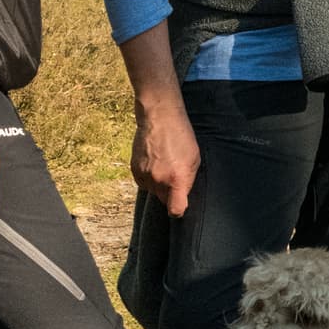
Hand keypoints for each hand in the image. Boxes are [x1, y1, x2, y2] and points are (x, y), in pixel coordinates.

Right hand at [131, 89, 199, 218]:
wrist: (159, 117)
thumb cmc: (181, 136)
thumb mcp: (195, 158)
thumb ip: (188, 180)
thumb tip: (182, 195)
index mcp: (177, 179)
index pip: (175, 209)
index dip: (178, 211)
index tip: (180, 205)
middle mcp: (159, 180)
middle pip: (164, 200)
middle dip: (169, 193)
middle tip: (174, 176)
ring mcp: (145, 175)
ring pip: (153, 191)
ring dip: (158, 184)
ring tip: (164, 165)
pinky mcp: (134, 170)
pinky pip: (142, 183)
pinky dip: (148, 177)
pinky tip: (154, 163)